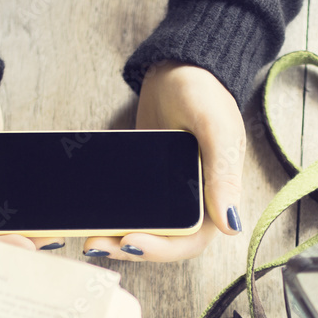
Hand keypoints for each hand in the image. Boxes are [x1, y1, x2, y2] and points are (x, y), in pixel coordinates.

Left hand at [83, 61, 245, 260]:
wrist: (177, 68)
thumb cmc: (204, 92)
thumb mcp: (216, 127)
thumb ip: (223, 173)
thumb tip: (230, 226)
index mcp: (217, 198)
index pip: (190, 241)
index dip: (161, 249)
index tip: (130, 241)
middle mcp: (194, 204)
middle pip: (162, 242)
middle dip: (130, 248)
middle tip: (95, 244)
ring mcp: (168, 196)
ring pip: (143, 230)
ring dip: (115, 238)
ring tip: (88, 238)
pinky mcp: (146, 186)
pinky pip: (130, 210)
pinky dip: (111, 217)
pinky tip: (88, 217)